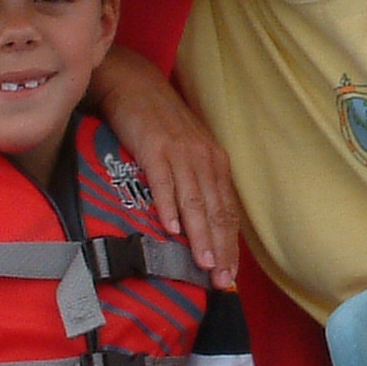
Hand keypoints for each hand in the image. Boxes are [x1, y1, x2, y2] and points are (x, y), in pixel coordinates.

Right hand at [91, 49, 242, 285]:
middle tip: (221, 280)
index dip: (230, 244)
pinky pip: (164, 181)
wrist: (135, 85)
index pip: (227, 210)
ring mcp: (179, 153)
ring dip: (200, 235)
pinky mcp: (153, 148)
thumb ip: (197, 183)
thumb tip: (200, 224)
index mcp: (215, 162)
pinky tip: (171, 229)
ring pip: (195, 200)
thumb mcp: (188, 152)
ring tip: (203, 263)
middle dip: (220, 248)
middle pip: (215, 210)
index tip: (231, 275)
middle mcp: (203, 158)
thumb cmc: (161, 123)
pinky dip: (169, 206)